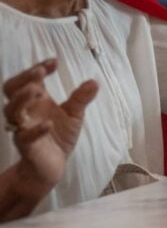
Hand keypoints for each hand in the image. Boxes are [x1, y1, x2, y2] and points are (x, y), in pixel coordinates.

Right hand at [3, 60, 98, 188]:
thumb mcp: (74, 115)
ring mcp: (23, 128)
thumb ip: (81, 98)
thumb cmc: (58, 136)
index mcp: (36, 100)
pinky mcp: (26, 146)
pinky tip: (48, 124)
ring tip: (36, 90)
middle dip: (23, 78)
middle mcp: (26, 111)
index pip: (30, 79)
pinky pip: (24, 137)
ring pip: (12, 111)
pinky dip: (35, 130)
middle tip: (39, 71)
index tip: (54, 61)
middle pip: (12, 89)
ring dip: (22, 99)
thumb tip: (94, 82)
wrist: (52, 166)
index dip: (40, 68)